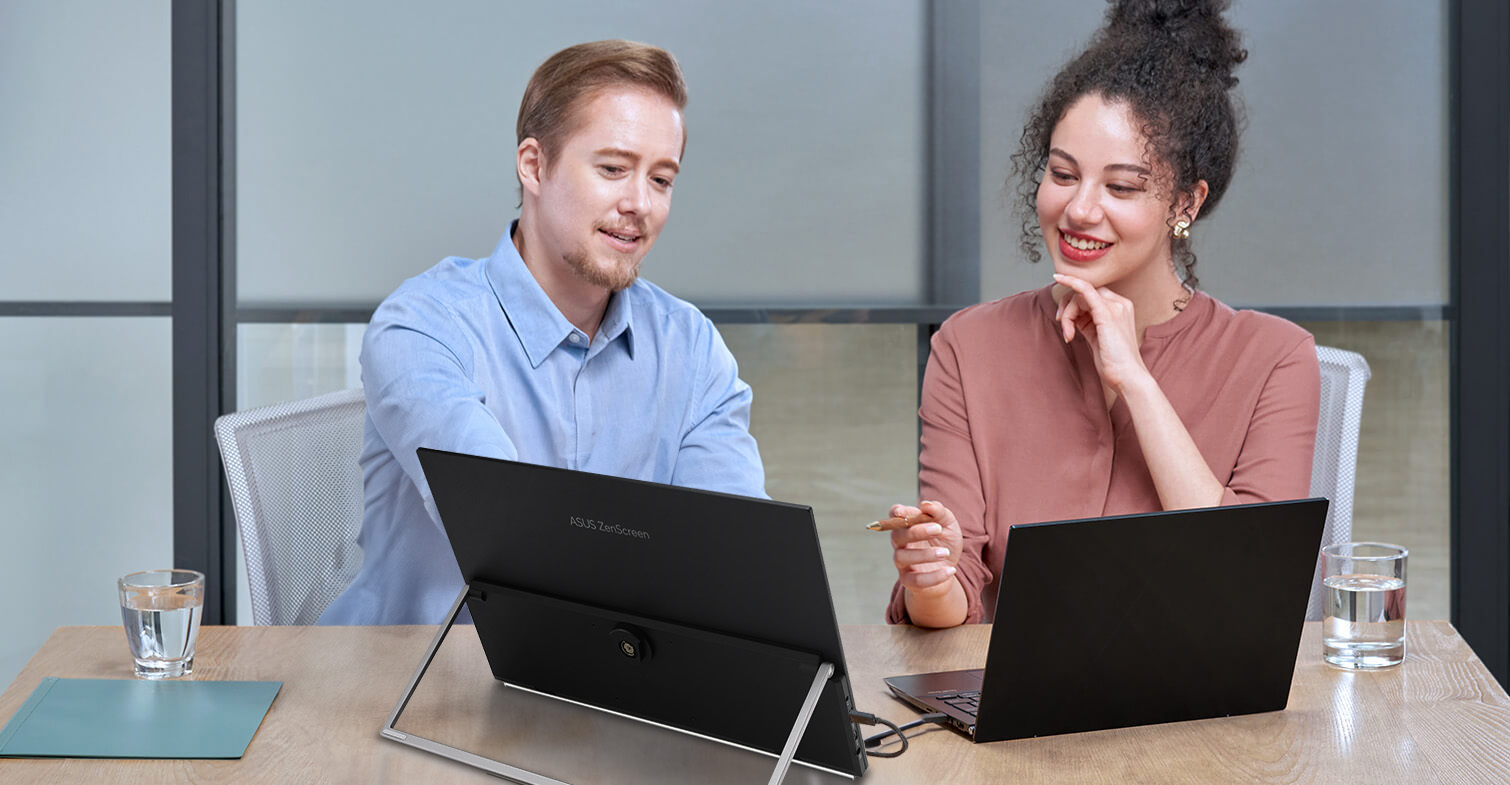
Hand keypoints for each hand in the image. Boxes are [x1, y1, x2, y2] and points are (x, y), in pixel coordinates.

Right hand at [878, 501, 962, 594]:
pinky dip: (934, 576)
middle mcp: (901, 543)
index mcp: (908, 526)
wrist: (950, 569)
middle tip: (938, 529)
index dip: (896, 513)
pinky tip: (951, 570)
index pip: (895, 516)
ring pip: (903, 557)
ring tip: (945, 553)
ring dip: (925, 554)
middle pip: (897, 535)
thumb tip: (926, 505)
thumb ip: (940, 512)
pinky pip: (916, 580)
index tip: (902, 512)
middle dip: (916, 531)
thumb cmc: (945, 543)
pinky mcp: (908, 581)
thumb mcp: (949, 525)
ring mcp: (902, 563)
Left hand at [1052, 273, 1149, 393]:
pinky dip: (1070, 282)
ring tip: (1069, 335)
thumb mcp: (1097, 337)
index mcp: (1120, 308)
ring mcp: (1115, 307)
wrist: (1127, 377)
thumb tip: (1070, 315)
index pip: (1091, 294)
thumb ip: (1087, 323)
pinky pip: (1085, 289)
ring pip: (1080, 295)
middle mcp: (1120, 303)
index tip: (1062, 319)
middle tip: (1063, 327)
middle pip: (1085, 291)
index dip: (1072, 304)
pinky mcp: (1107, 313)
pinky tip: (1059, 279)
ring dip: (1067, 314)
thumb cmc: (1113, 362)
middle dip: (1067, 307)